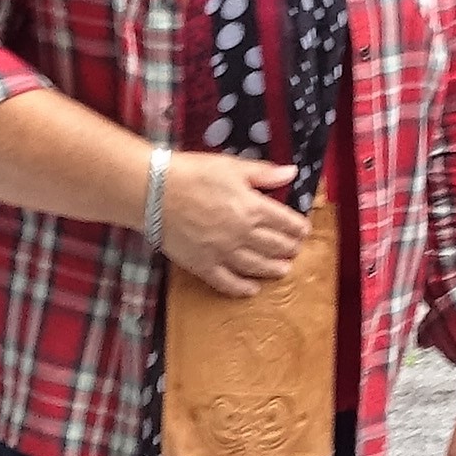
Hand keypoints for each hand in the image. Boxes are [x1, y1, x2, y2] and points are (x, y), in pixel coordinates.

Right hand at [155, 150, 306, 298]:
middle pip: (275, 246)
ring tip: (284, 269)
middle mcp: (243, 234)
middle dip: (289, 248)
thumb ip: (264, 173)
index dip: (298, 227)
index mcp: (252, 207)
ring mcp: (224, 253)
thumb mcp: (232, 166)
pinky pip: (228, 283)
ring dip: (274, 269)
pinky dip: (243, 288)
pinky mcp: (204, 266)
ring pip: (257, 266)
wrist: (153, 192)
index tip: (303, 230)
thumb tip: (292, 174)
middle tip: (296, 250)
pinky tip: (252, 289)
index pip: (285, 222)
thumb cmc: (192, 173)